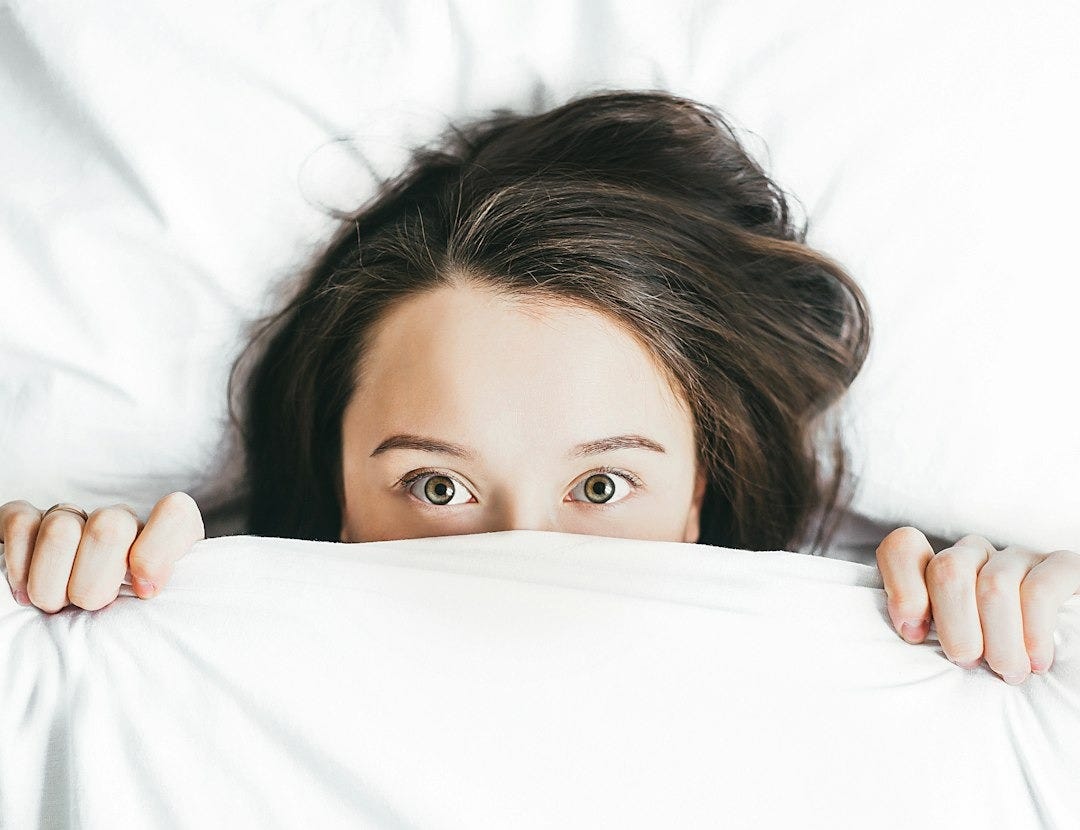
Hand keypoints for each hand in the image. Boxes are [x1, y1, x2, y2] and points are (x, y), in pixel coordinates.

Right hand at [0, 492, 203, 612]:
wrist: (69, 626)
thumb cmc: (121, 623)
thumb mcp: (154, 618)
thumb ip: (163, 601)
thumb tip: (146, 588)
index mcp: (161, 539)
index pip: (176, 514)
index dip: (158, 551)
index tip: (144, 592)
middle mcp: (119, 521)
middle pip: (110, 528)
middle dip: (93, 584)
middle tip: (89, 607)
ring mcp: (74, 517)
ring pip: (61, 529)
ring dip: (52, 584)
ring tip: (56, 605)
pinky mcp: (28, 521)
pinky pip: (20, 523)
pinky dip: (20, 566)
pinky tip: (25, 592)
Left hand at [876, 527, 1079, 683]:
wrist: (1060, 674)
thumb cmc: (989, 663)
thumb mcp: (948, 648)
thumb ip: (921, 632)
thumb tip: (909, 633)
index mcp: (938, 569)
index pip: (903, 548)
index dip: (902, 588)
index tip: (914, 635)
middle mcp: (975, 555)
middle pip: (948, 570)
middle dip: (955, 625)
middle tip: (968, 662)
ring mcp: (1017, 557)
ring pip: (994, 585)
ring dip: (999, 639)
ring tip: (1008, 672)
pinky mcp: (1062, 567)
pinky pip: (1040, 589)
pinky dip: (1034, 631)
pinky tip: (1036, 661)